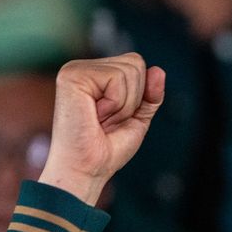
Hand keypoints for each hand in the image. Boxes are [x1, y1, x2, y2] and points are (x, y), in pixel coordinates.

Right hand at [38, 53, 164, 205]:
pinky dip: (115, 103)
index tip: (117, 117)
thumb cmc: (107, 149)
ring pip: (129, 70)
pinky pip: (116, 78)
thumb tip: (159, 70)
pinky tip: (95, 115)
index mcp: (95, 74)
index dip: (139, 95)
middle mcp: (82, 67)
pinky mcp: (72, 75)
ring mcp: (74, 69)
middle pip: (135, 62)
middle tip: (108, 120)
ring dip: (123, 104)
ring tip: (101, 119)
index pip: (136, 63)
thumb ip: (150, 95)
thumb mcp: (137, 118)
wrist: (88, 169)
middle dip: (133, 98)